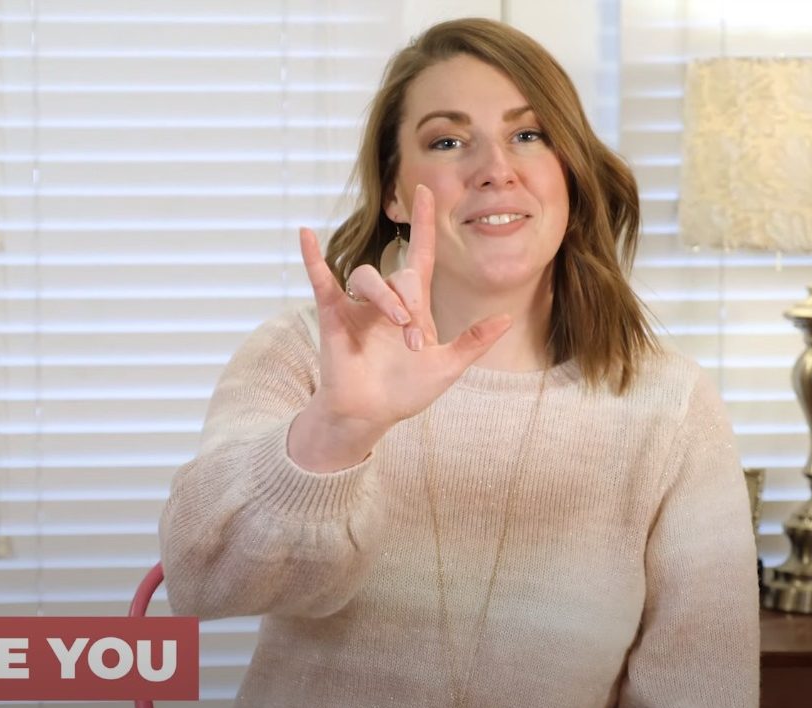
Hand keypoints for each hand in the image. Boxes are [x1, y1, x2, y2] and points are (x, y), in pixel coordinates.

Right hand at [288, 185, 511, 470]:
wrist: (371, 415)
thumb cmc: (406, 391)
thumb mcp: (448, 367)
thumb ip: (474, 342)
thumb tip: (506, 318)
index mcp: (414, 304)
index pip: (420, 252)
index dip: (423, 221)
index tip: (425, 189)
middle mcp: (386, 298)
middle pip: (399, 274)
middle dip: (411, 303)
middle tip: (415, 340)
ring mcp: (358, 305)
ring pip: (368, 277)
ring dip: (386, 299)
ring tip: (398, 326)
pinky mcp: (334, 316)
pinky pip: (322, 280)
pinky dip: (313, 258)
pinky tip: (306, 235)